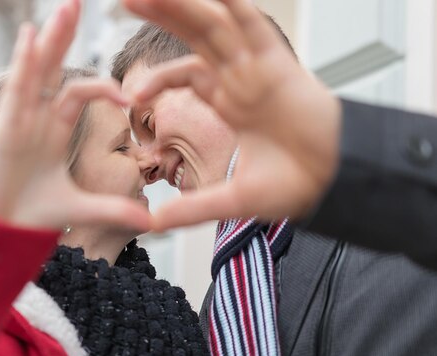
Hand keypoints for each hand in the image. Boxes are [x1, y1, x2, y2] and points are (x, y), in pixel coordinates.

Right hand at [0, 0, 150, 232]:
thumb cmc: (29, 214)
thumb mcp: (79, 208)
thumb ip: (113, 209)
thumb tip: (150, 222)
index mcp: (55, 128)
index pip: (80, 92)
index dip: (105, 89)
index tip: (129, 101)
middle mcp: (37, 116)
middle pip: (55, 67)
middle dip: (65, 36)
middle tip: (77, 2)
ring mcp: (20, 118)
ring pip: (37, 70)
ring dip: (51, 38)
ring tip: (67, 7)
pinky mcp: (5, 126)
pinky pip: (16, 88)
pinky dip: (23, 63)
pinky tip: (31, 35)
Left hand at [123, 0, 341, 229]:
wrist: (335, 182)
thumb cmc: (293, 185)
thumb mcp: (232, 199)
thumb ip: (193, 208)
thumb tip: (154, 224)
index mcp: (231, 101)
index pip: (188, 75)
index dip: (159, 80)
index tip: (132, 96)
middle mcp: (241, 79)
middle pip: (195, 37)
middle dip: (164, 16)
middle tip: (128, 1)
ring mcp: (257, 69)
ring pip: (214, 25)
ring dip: (181, 6)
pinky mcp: (278, 65)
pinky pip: (252, 26)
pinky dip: (232, 6)